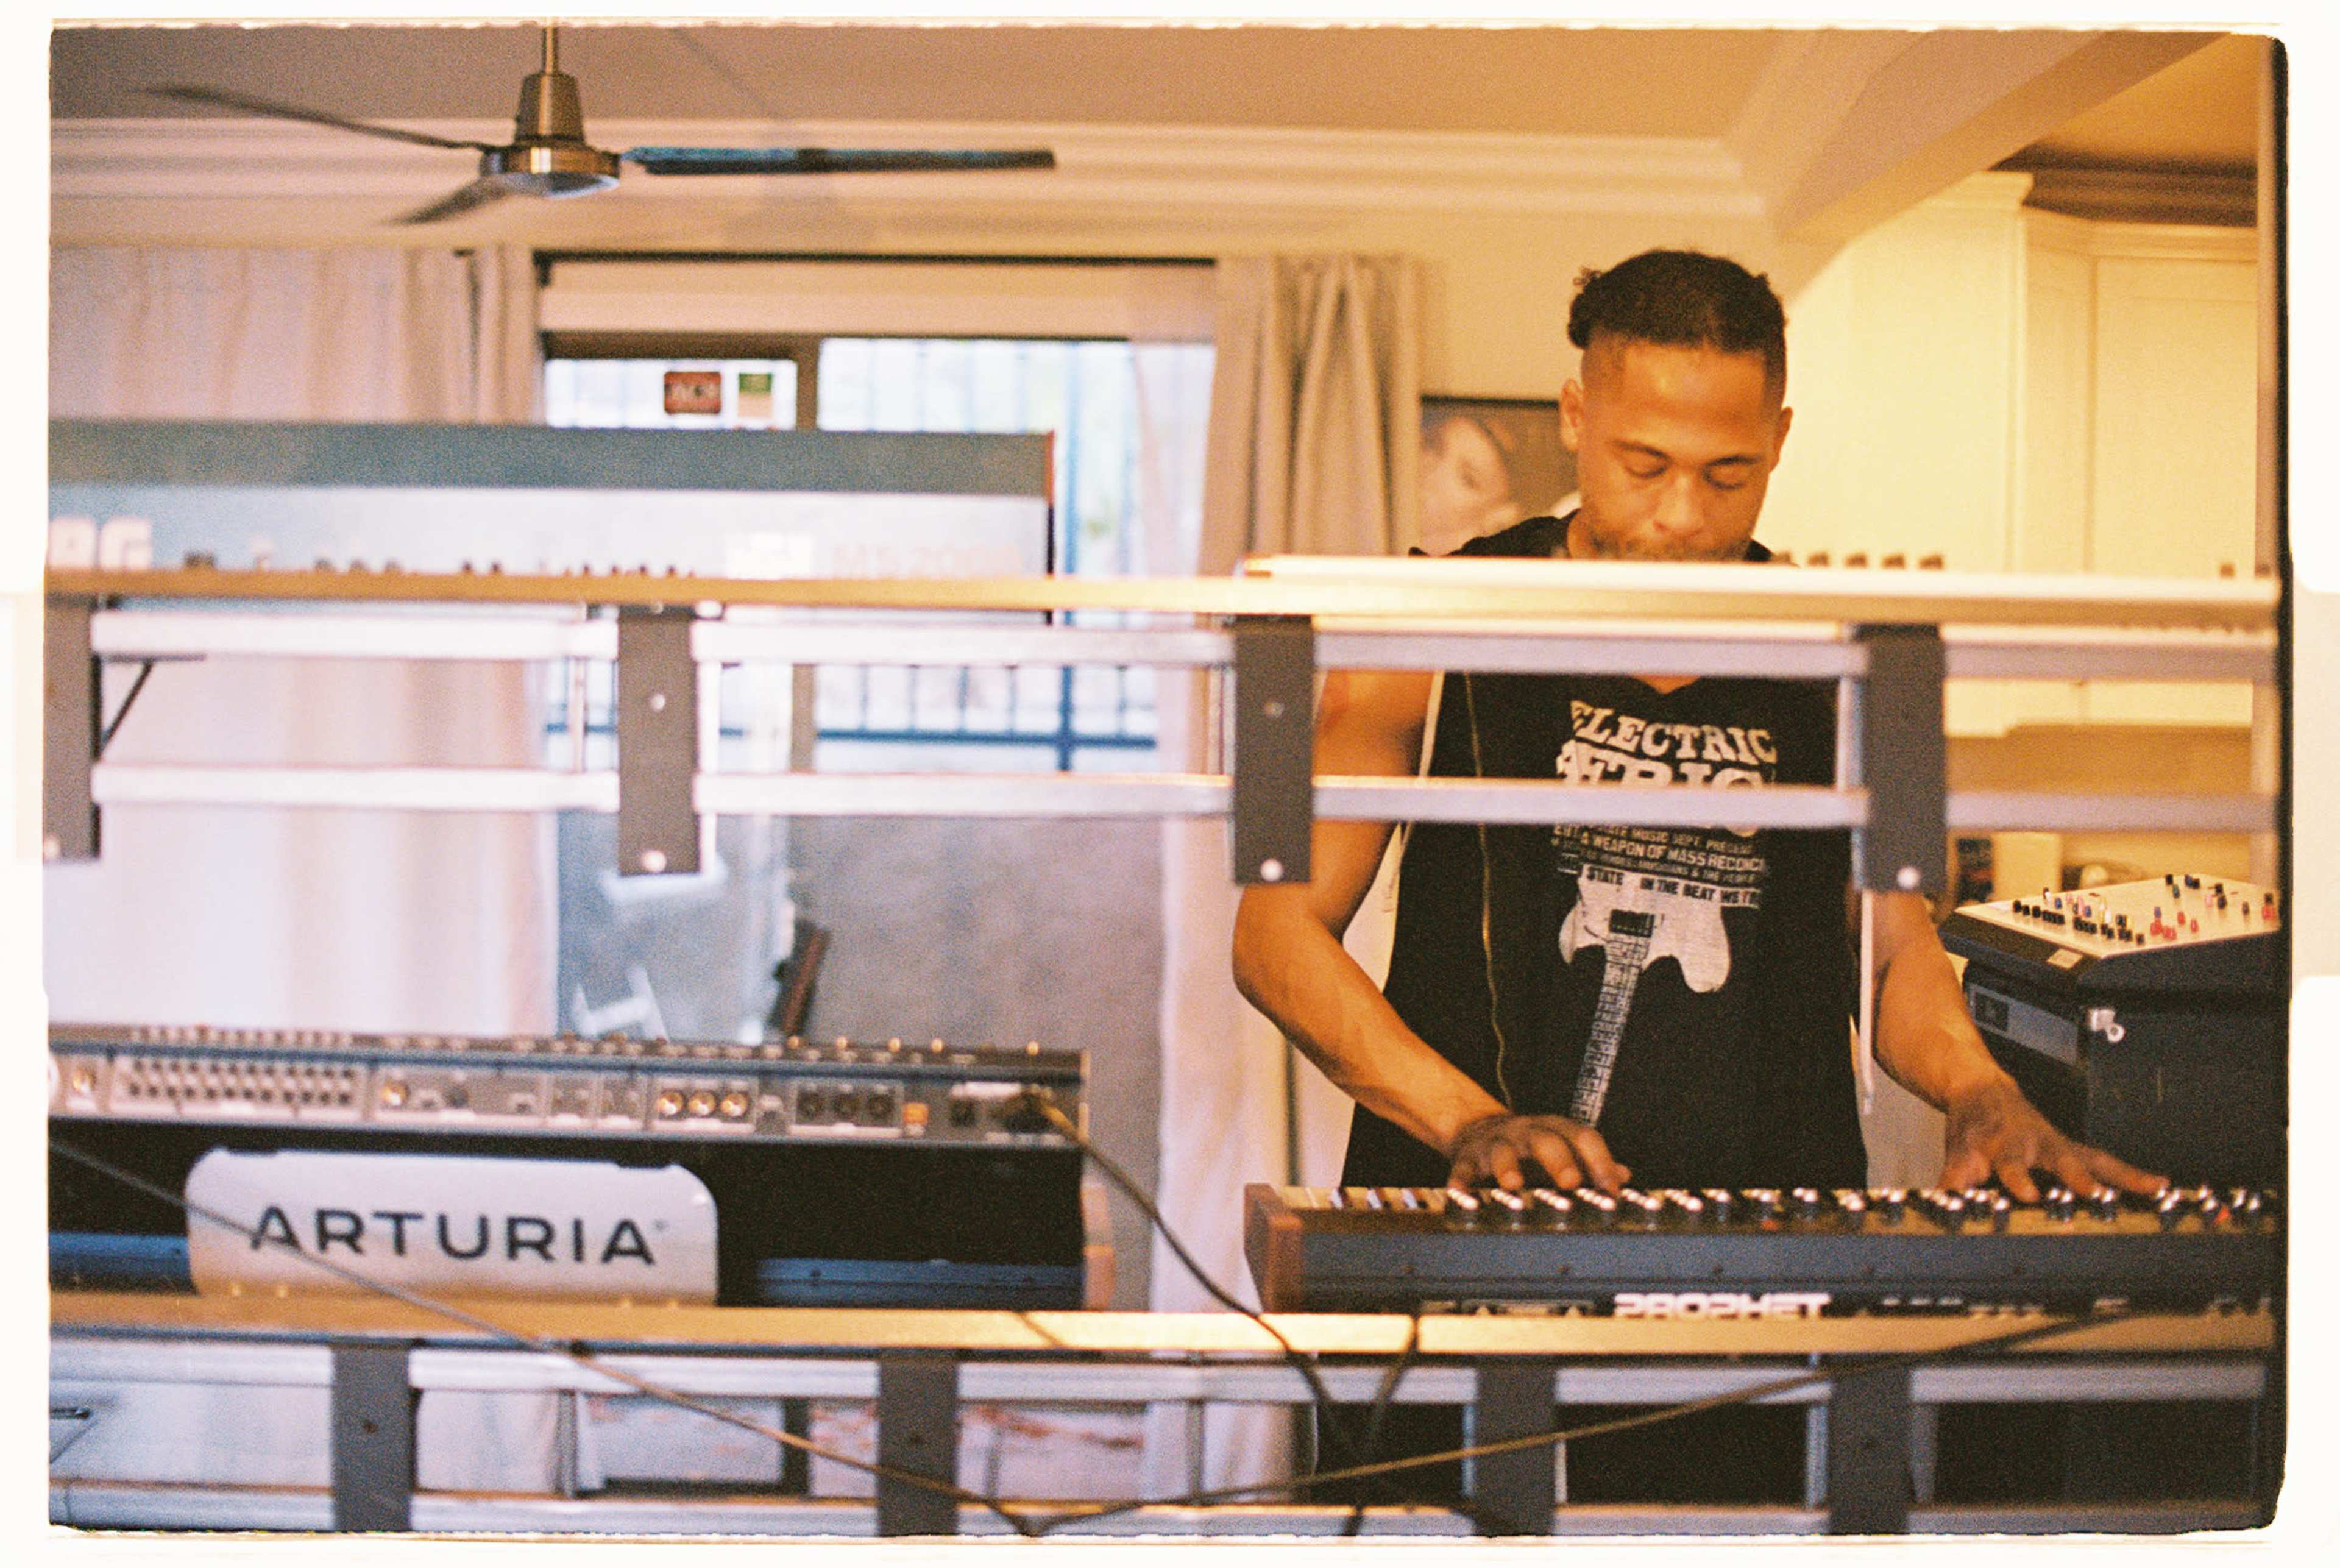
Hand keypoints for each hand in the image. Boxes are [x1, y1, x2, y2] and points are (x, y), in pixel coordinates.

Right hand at [1447, 1113, 1629, 1192]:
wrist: (1477, 1129)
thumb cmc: (1528, 1146)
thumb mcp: (1561, 1146)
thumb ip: (1591, 1163)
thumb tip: (1625, 1176)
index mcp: (1554, 1130)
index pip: (1583, 1138)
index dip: (1600, 1162)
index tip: (1611, 1190)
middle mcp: (1526, 1133)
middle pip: (1545, 1140)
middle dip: (1558, 1160)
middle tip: (1570, 1181)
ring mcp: (1496, 1144)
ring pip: (1502, 1152)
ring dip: (1508, 1168)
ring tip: (1512, 1185)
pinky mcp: (1468, 1158)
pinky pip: (1463, 1169)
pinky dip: (1461, 1182)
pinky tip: (1462, 1194)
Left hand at [1939, 1079, 2165, 1201]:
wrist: (1981, 1091)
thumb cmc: (1972, 1127)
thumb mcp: (1955, 1154)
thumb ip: (1953, 1183)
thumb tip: (1943, 1208)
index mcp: (2002, 1146)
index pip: (2009, 1164)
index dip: (2018, 1179)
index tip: (2029, 1194)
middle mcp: (2035, 1143)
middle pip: (2060, 1159)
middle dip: (2077, 1177)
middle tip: (2096, 1194)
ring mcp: (2058, 1145)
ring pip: (2092, 1159)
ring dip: (2121, 1176)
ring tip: (2154, 1190)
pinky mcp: (2074, 1149)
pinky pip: (2107, 1163)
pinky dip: (2133, 1175)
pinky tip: (2161, 1185)